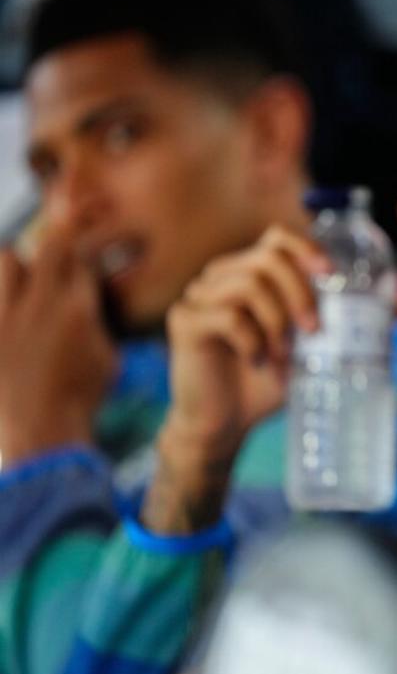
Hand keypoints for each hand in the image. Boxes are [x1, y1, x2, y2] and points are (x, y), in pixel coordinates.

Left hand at [0, 234, 116, 465]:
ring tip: (23, 281)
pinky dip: (3, 298)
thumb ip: (97, 322)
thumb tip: (89, 303)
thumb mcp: (108, 358)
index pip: (83, 257)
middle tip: (60, 251)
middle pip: (48, 245)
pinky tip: (10, 310)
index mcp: (79, 311)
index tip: (86, 254)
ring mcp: (6, 318)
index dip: (86, 249)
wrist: (41, 433)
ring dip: (17, 264)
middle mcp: (40, 305)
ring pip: (6, 260)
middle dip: (58, 240)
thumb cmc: (82, 399)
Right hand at [143, 225, 326, 532]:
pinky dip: (252, 341)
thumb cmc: (267, 383)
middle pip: (267, 258)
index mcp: (249, 273)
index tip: (331, 274)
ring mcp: (199, 296)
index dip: (305, 249)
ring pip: (248, 286)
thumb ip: (341, 325)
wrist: (224, 425)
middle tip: (314, 331)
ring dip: (277, 323)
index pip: (277, 239)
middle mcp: (221, 277)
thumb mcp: (310, 350)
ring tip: (283, 356)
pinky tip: (258, 362)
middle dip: (299, 293)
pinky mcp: (185, 321)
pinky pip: (228, 316)